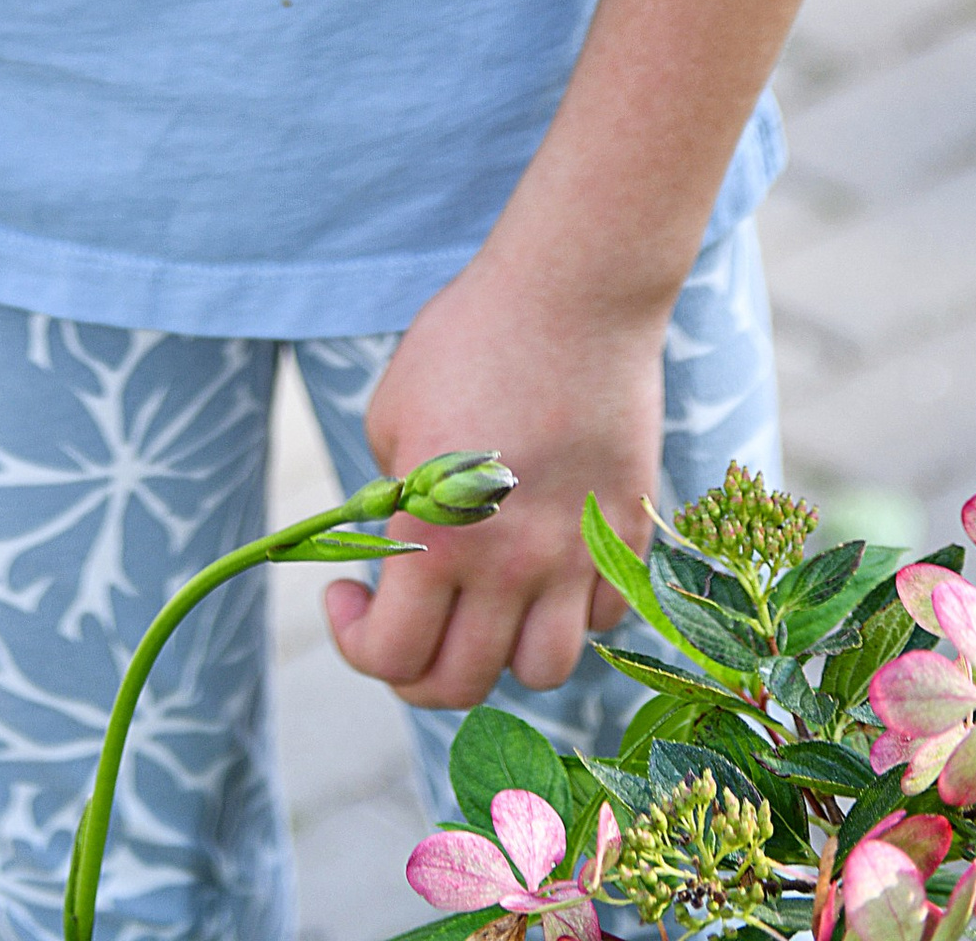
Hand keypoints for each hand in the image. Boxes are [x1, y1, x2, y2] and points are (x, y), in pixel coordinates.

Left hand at [326, 235, 667, 709]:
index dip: (355, 643)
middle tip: (403, 623)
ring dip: (500, 654)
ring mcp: (579, 556)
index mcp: (439, 539)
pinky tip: (544, 565)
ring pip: (542, 671)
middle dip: (416, 670)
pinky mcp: (628, 532)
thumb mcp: (393, 414)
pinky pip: (602, 616)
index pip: (391, 656)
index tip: (347, 597)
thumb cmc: (469, 336)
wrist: (573, 290)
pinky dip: (570, 613)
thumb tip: (400, 541)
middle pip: (462, 685)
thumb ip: (392, 497)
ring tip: (481, 606)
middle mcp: (512, 567)